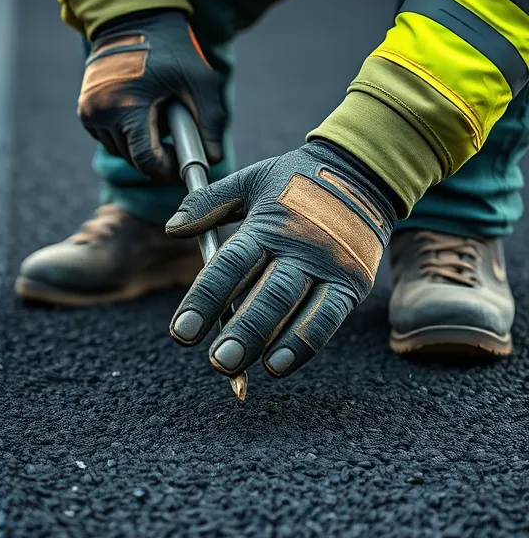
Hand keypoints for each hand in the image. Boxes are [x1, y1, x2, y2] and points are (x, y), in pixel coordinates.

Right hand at [78, 9, 225, 181]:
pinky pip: (109, 138)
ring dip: (140, 145)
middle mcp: (101, 113)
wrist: (132, 19)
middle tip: (175, 134)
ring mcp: (89, 113)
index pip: (145, 161)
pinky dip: (126, 134)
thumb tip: (214, 158)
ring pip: (120, 151)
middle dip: (156, 155)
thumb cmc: (169, 48)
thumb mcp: (199, 80)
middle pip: (133, 159)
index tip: (181, 164)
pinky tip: (140, 111)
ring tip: (157, 115)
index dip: (166, 169)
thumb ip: (211, 121)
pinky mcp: (84, 111)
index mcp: (128, 106)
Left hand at [166, 140, 398, 377]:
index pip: (230, 266)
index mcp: (267, 224)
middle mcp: (298, 248)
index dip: (204, 300)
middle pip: (265, 294)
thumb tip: (172, 227)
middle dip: (239, 330)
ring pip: (296, 310)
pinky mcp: (353, 283)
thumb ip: (210, 203)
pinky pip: (327, 319)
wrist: (365, 170)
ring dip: (268, 343)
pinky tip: (278, 366)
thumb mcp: (252, 180)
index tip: (180, 332)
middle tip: (216, 360)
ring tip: (240, 368)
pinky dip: (303, 344)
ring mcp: (329, 267)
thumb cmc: (297, 180)